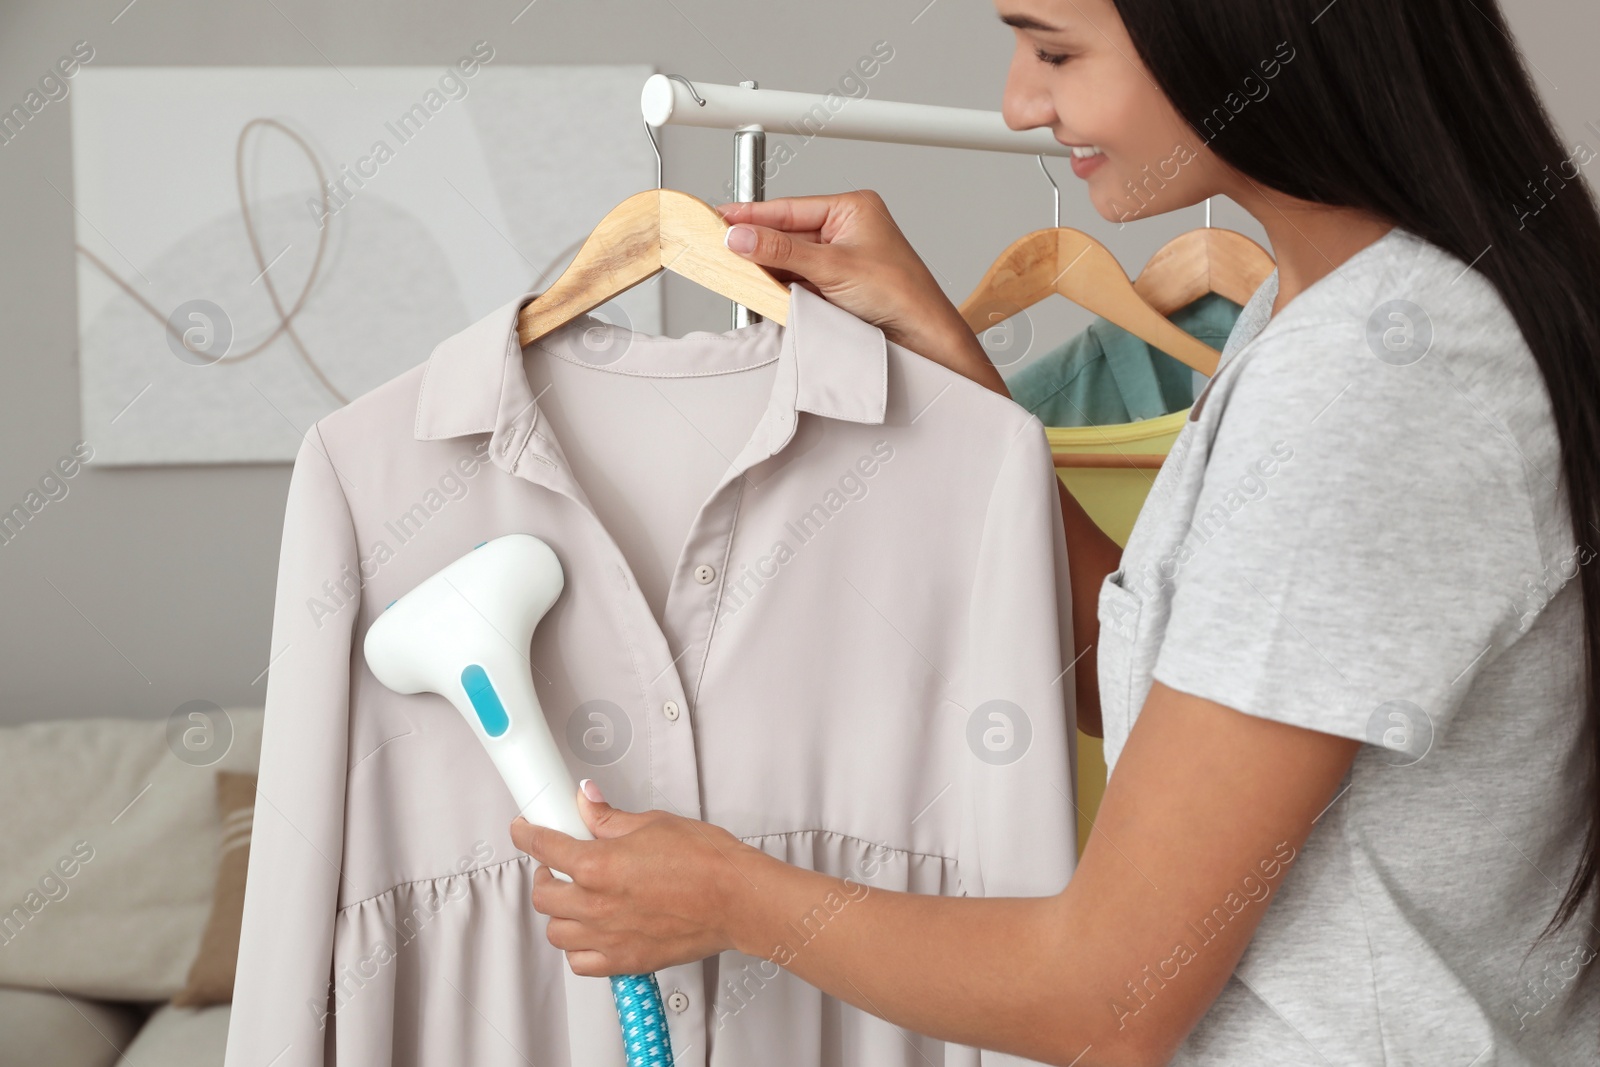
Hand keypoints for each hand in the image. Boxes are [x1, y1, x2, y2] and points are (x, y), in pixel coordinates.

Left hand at [510, 780, 750, 976]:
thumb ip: (609, 818)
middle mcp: (597, 905)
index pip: (544, 847)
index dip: (527, 833)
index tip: (524, 830)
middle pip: (543, 894)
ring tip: (575, 898)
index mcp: (599, 865)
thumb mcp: (653, 823)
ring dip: (559, 912)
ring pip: (556, 932)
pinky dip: (577, 948)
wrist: (737, 899)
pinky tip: (590, 931)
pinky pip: (580, 963)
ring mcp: (609, 937)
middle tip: (558, 863)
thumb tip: (587, 802)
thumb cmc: (706, 861)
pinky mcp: (626, 961)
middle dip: (544, 874)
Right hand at [718, 192, 1004, 393]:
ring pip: (790, 259)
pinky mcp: (836, 286)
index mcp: (853, 209)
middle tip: (720, 247)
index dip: (752, 214)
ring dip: (768, 268)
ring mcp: (841, 259)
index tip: (720, 218)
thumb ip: (782, 251)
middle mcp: (846, 230)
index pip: (789, 208)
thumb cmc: (900, 294)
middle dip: (757, 243)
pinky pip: (798, 280)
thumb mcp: (833, 267)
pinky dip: (780, 286)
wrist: (923, 338)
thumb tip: (742, 237)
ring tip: (736, 270)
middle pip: (786, 233)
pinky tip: (763, 289)